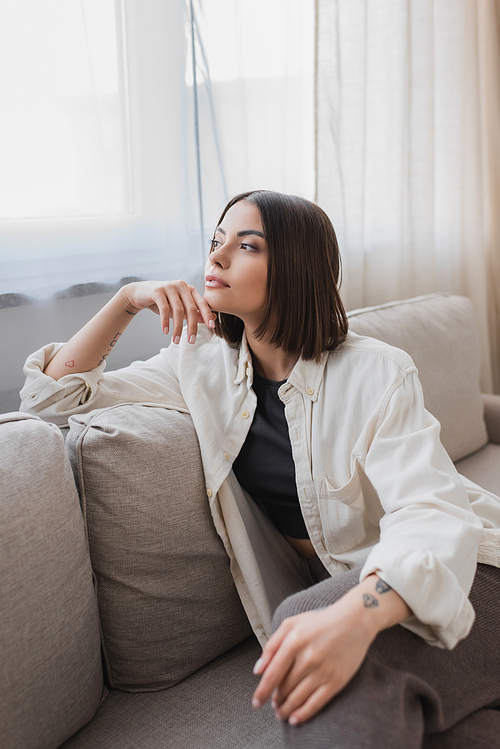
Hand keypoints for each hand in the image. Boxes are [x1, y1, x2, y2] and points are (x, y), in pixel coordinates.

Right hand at [121, 280, 215, 343]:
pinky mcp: (157, 291)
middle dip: (192, 327)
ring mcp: (169, 287)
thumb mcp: (180, 308)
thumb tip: (213, 319)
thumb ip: (195, 313)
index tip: (211, 327)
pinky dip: (165, 322)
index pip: (202, 303)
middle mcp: (181, 286)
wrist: (140, 294)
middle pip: (191, 309)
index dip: (207, 315)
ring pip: (178, 310)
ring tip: (176, 341)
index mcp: (190, 289)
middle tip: (191, 341)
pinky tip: (166, 331)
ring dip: (177, 328)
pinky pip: (164, 308)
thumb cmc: (163, 302)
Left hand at [252, 599, 374, 725]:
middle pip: (285, 688)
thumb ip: (272, 645)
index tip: (256, 702)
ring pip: (298, 698)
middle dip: (276, 700)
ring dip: (286, 709)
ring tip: (280, 713)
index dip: (262, 691)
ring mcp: (323, 671)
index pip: (273, 674)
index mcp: (294, 641)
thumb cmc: (320, 622)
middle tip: (273, 704)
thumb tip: (258, 670)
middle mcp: (308, 657)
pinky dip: (303, 714)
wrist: (354, 621)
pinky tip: (294, 719)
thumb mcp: (292, 624)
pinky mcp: (336, 681)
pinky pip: (316, 703)